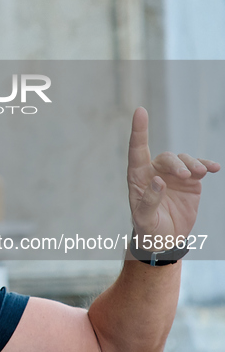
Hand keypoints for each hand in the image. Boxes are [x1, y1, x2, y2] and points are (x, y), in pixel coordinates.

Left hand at [128, 107, 219, 241]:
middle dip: (177, 164)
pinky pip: (199, 168)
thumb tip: (158, 181)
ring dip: (192, 164)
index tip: (140, 111)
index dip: (138, 130)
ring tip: (200, 173)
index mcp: (137, 178)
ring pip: (183, 160)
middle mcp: (155, 171)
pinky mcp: (190, 182)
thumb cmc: (149, 229)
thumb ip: (148, 201)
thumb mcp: (144, 220)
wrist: (166, 239)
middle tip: (185, 175)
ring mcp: (173, 175)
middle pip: (166, 158)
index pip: (137, 150)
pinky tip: (214, 168)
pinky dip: (206, 165)